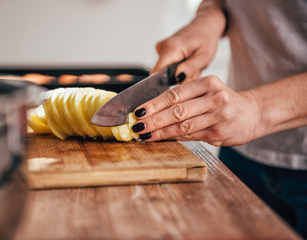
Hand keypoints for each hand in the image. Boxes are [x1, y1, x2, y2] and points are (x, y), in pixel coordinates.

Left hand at [132, 75, 260, 145]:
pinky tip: (161, 138)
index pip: (174, 94)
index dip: (154, 104)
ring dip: (160, 132)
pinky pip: (191, 135)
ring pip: (183, 125)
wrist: (253, 113)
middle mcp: (214, 97)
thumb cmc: (224, 102)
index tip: (138, 111)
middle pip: (177, 110)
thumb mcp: (207, 91)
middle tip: (137, 125)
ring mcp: (218, 115)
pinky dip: (174, 137)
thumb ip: (185, 98)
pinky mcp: (219, 132)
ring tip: (145, 135)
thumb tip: (153, 110)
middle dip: (153, 119)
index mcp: (207, 83)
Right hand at [151, 5, 225, 82]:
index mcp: (171, 48)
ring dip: (180, 73)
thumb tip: (178, 79)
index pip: (156, 73)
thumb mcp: (204, 57)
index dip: (165, 82)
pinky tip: (186, 61)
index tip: (179, 82)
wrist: (205, 25)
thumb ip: (190, 68)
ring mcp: (161, 48)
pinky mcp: (162, 50)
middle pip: (163, 74)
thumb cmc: (206, 39)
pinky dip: (178, 67)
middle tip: (193, 70)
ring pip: (166, 72)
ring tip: (191, 64)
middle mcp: (162, 47)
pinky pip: (167, 66)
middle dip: (179, 78)